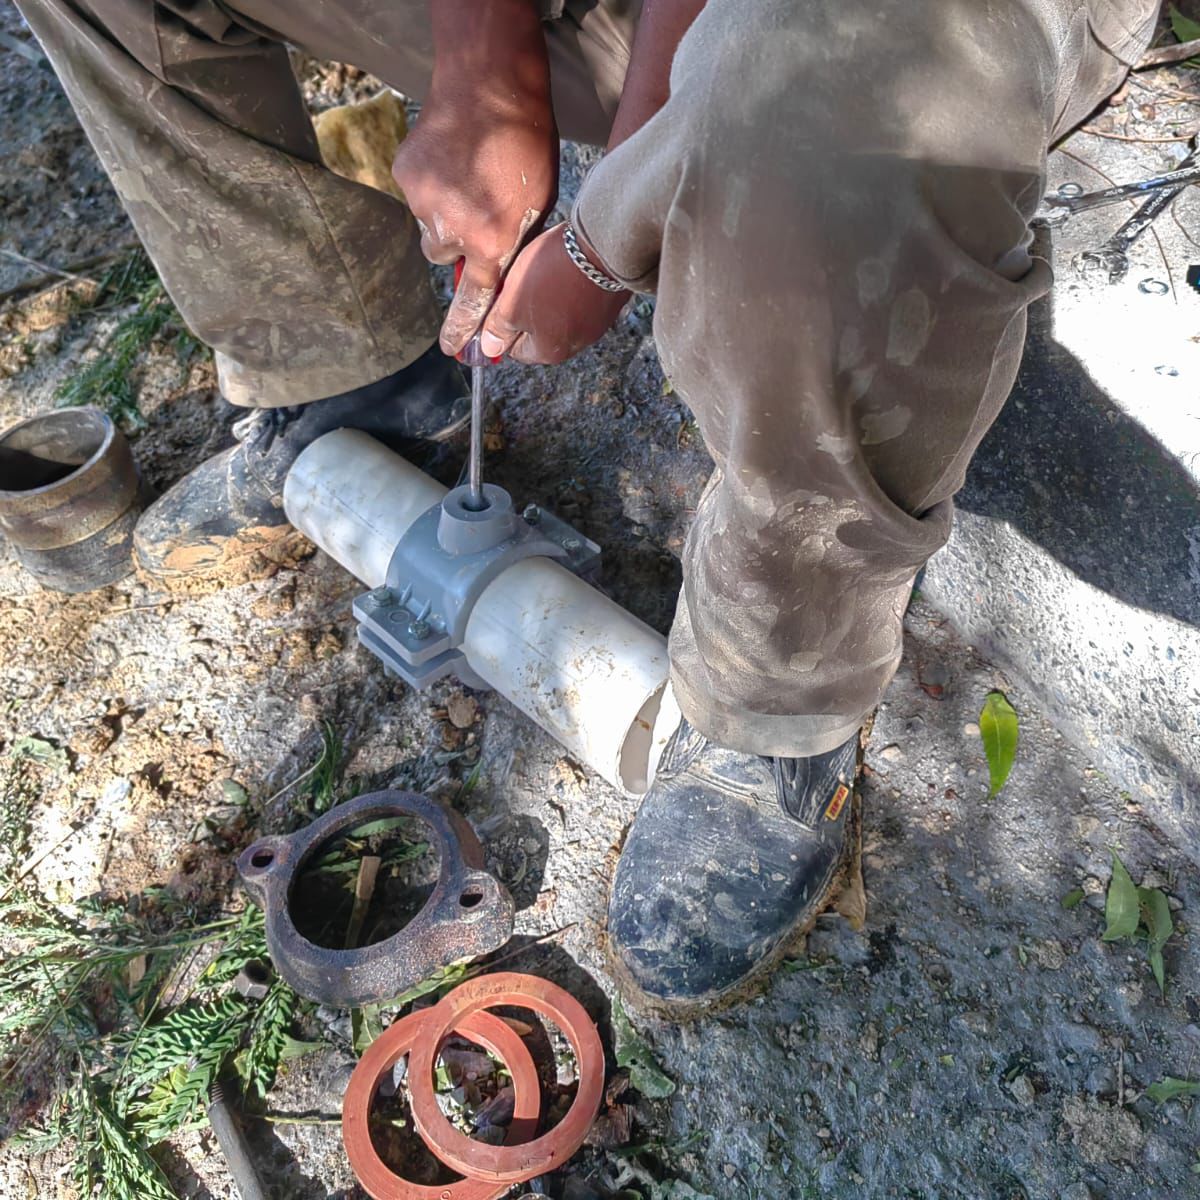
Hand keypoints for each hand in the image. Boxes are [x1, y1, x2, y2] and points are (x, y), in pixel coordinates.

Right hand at [392, 17, 558, 356]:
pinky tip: (452, 158)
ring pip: (430, 226)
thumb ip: (513, 245)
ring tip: (467, 176)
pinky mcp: (405, 176)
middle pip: (445, 258)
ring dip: (445, 212)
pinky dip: (432, 183)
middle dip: (458, 241)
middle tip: (478, 205)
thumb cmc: (527, 144)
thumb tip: (497, 277)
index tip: (453, 352)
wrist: (490, 87)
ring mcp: (424, 204)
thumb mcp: (537, 207)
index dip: (463, 330)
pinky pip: (416, 196)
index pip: (474, 303)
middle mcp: (453, 232)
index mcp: (492, 244)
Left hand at [479, 225, 629, 363]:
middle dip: (526, 309)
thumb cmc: (553, 276)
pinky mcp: (608, 301)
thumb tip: (490, 349)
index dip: (502, 326)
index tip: (498, 304)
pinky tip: (564, 267)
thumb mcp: (512, 303)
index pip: (516, 350)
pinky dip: (569, 286)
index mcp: (550, 351)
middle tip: (517, 283)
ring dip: (548, 296)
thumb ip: (499, 329)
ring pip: (560, 314)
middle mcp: (576, 344)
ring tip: (542, 270)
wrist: (601, 246)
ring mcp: (596, 323)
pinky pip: (580, 299)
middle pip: (539, 332)